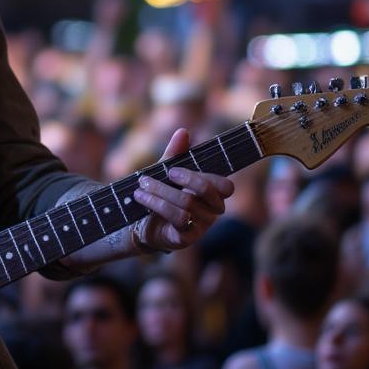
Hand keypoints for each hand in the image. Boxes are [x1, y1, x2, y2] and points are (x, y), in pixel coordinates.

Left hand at [131, 128, 233, 251]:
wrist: (141, 223)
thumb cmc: (161, 195)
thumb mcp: (166, 173)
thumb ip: (176, 154)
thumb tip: (183, 131)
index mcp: (214, 195)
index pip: (226, 187)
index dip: (204, 176)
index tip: (174, 169)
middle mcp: (212, 212)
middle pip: (206, 191)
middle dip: (182, 179)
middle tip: (161, 174)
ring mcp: (201, 227)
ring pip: (187, 203)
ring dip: (160, 192)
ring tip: (141, 186)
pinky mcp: (186, 238)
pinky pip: (177, 219)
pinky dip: (157, 204)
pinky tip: (142, 198)